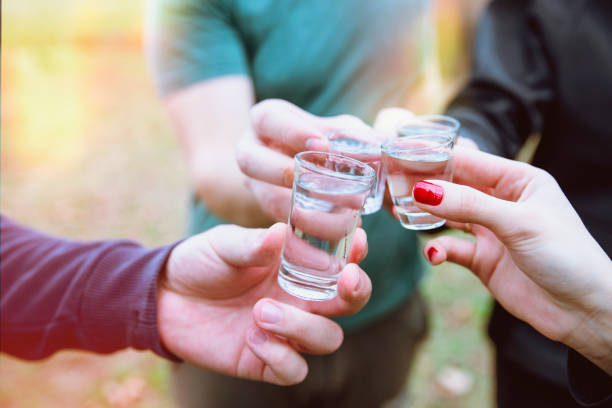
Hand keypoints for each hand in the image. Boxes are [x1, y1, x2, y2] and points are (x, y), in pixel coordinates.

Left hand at [156, 223, 371, 384]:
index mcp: (298, 267)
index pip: (341, 263)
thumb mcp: (224, 244)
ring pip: (327, 339)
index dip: (357, 255)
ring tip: (261, 311)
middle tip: (343, 281)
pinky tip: (251, 337)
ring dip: (302, 327)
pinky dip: (280, 356)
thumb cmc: (202, 262)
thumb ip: (253, 244)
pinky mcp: (265, 361)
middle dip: (355, 293)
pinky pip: (294, 370)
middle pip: (350, 304)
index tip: (358, 241)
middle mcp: (300, 299)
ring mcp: (286, 331)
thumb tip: (279, 232)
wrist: (166, 296)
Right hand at [236, 99, 369, 221]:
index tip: (321, 144)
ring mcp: (256, 184)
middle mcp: (252, 151)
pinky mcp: (269, 212)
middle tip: (321, 181)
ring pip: (265, 199)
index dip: (291, 131)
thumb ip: (358, 137)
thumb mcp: (339, 130)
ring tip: (339, 219)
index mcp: (267, 120)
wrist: (310, 165)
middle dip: (282, 172)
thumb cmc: (327, 139)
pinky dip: (307, 231)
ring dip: (301, 211)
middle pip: (250, 161)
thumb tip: (380, 149)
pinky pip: (281, 224)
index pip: (269, 119)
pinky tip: (333, 237)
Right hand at [415, 147, 611, 373]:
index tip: (403, 156)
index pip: (470, 162)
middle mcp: (502, 202)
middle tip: (394, 185)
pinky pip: (452, 248)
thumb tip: (423, 190)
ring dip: (427, 216)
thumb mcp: (517, 223)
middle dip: (426, 187)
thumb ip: (469, 205)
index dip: (436, 158)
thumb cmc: (566, 256)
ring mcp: (491, 231)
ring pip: (449, 215)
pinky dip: (439, 250)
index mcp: (519, 181)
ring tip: (400, 214)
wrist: (583, 311)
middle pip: (455, 187)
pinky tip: (434, 256)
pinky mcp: (483, 259)